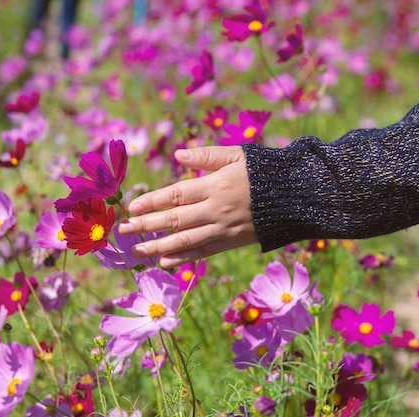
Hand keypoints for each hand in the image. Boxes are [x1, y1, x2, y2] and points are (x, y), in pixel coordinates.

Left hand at [118, 146, 257, 267]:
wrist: (295, 197)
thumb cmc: (264, 172)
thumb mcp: (238, 155)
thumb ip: (207, 156)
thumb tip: (178, 155)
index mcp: (215, 185)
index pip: (176, 194)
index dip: (152, 200)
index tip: (131, 207)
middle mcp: (216, 209)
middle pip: (175, 219)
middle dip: (146, 225)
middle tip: (124, 230)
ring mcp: (223, 229)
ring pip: (186, 240)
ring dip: (159, 246)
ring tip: (138, 250)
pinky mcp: (232, 242)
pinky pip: (204, 252)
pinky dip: (184, 258)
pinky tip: (166, 261)